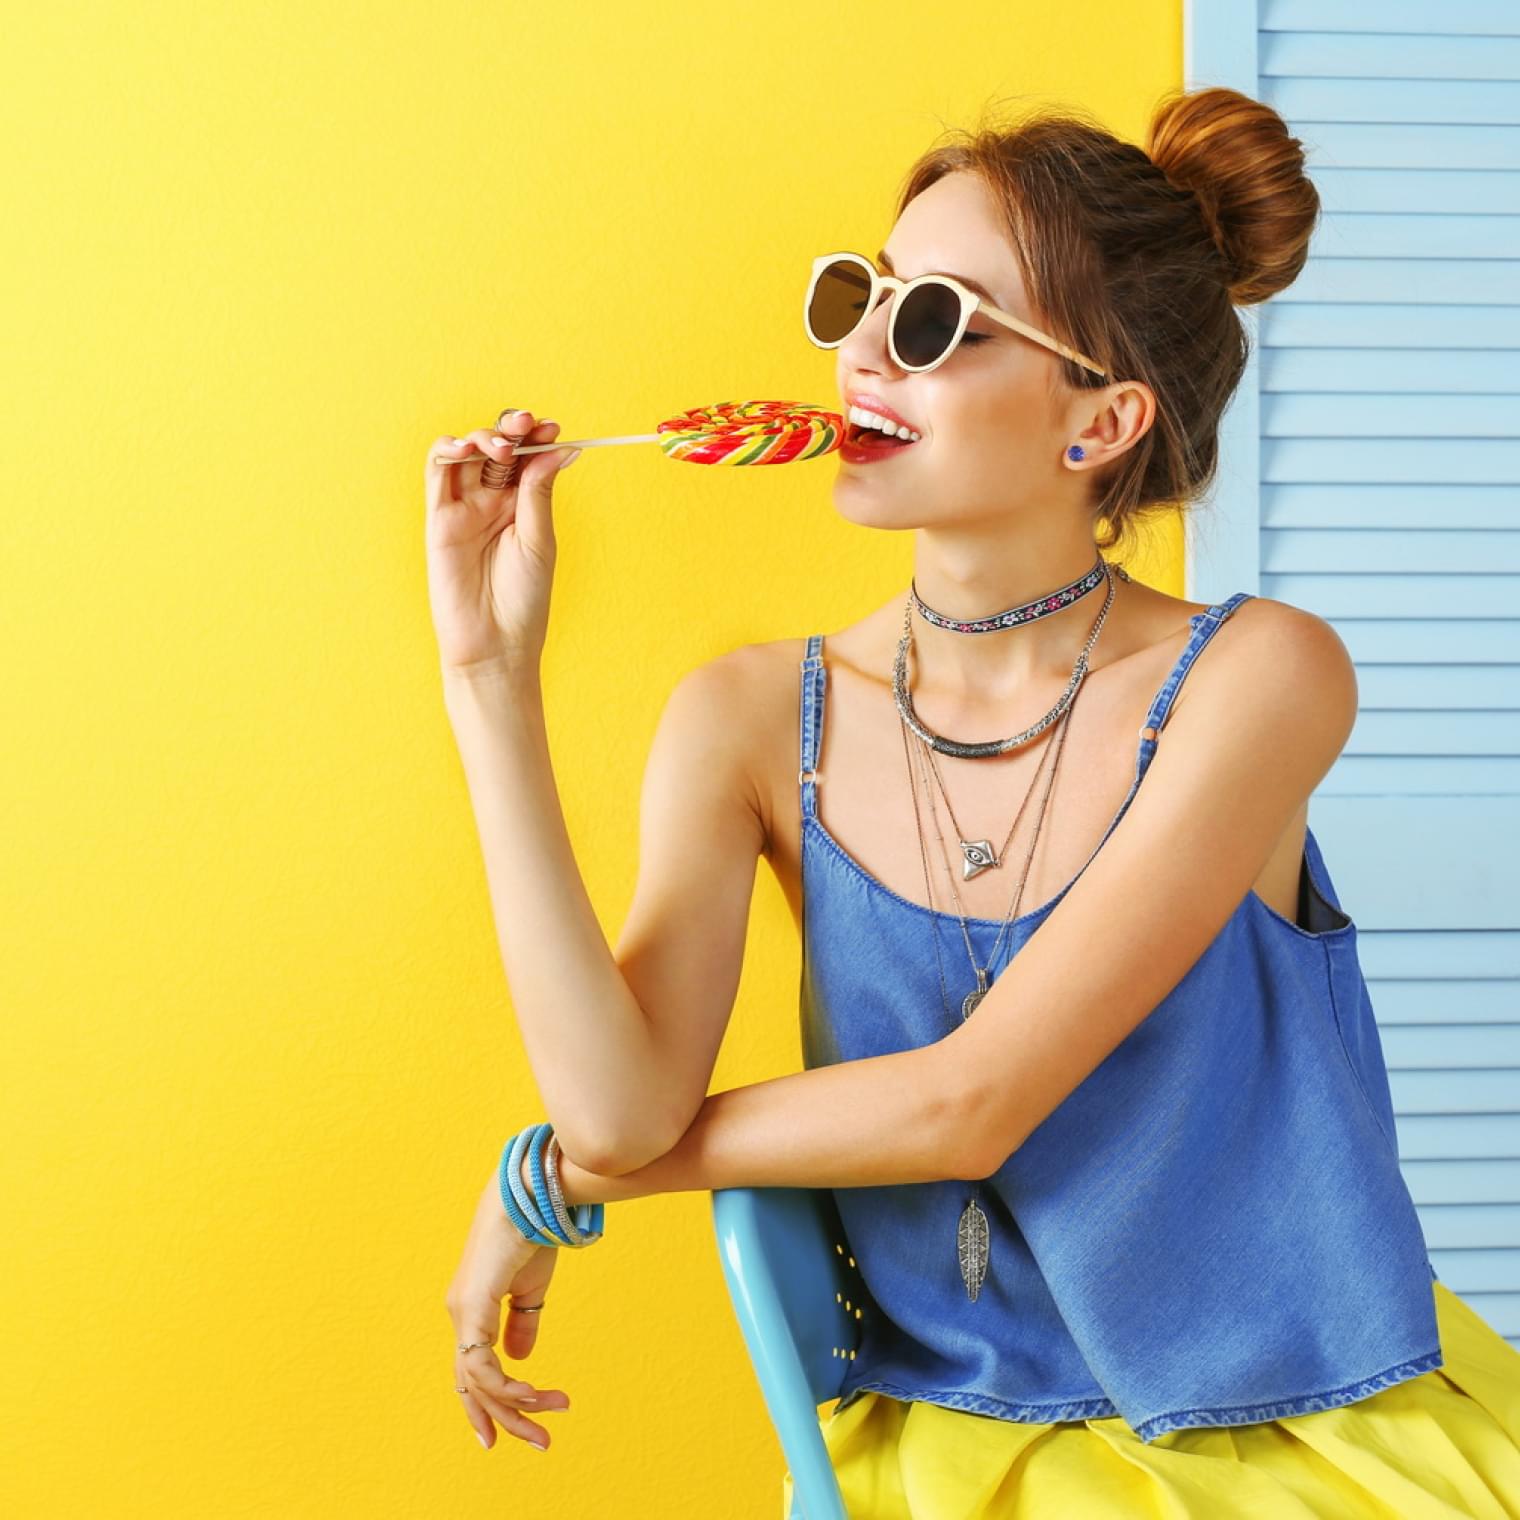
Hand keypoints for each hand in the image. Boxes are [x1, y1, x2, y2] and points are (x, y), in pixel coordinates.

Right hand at [424, 409, 580, 674]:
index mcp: (522, 505)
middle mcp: (492, 501)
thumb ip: (539, 492)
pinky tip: (465, 446)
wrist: (495, 643)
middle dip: (512, 429)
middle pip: (496, 448)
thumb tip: (560, 448)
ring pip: (466, 453)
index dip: (538, 438)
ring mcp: (464, 508)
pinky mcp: (438, 519)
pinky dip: (447, 450)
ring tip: (503, 444)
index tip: (554, 429)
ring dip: (482, 435)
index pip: (527, 458)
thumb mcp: (538, 539)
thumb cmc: (523, 599)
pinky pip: (436, 473)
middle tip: (529, 425)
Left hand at [445, 1167, 571, 1452]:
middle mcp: (461, 1314)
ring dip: (516, 1407)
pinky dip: (507, 1386)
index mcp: (472, 1309)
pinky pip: (483, 1365)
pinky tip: (532, 1393)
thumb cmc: (531, 1232)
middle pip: (473, 1385)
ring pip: (479, 1382)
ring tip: (550, 1417)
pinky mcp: (472, 1307)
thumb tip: (519, 1361)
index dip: (485, 1405)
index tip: (505, 1436)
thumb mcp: (531, 1288)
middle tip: (539, 1443)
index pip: (472, 1369)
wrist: (532, 1195)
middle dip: (505, 1419)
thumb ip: (522, 1323)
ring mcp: (463, 1312)